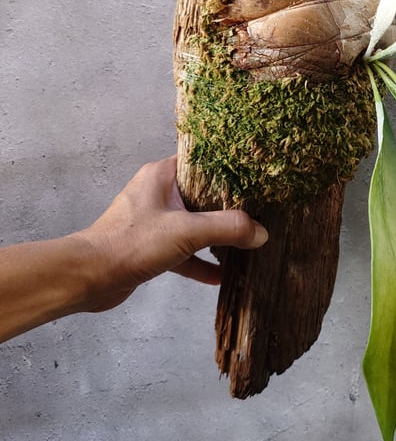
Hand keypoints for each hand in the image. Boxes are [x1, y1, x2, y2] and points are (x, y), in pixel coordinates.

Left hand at [74, 156, 267, 310]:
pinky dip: (200, 261)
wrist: (88, 278)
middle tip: (260, 209)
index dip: (229, 166)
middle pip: (203, 194)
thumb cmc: (131, 244)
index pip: (202, 161)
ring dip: (216, 235)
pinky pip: (184, 250)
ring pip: (194, 223)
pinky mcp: (151, 247)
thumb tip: (261, 232)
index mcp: (162, 176)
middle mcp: (158, 194)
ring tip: (245, 242)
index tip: (255, 175)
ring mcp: (154, 221)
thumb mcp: (187, 231)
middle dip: (230, 205)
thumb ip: (228, 228)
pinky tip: (221, 276)